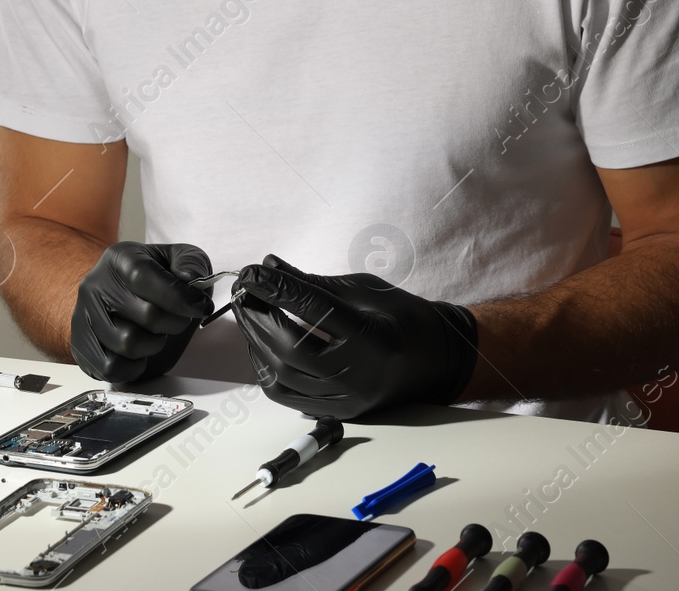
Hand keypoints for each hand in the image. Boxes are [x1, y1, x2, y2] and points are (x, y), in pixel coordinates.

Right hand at [69, 242, 213, 383]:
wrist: (120, 297)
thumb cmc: (153, 281)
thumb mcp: (178, 260)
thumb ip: (191, 263)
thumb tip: (190, 280)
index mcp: (119, 259)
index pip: (144, 276)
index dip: (178, 297)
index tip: (201, 307)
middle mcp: (95, 285)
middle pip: (146, 315)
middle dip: (174, 322)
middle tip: (177, 319)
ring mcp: (83, 316)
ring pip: (128, 344)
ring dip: (153, 345)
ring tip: (154, 333)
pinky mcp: (80, 345)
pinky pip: (111, 367)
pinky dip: (132, 367)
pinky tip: (138, 353)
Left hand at [232, 254, 478, 418]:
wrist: (434, 361)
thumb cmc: (403, 318)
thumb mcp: (366, 289)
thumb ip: (316, 281)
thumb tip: (270, 266)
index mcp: (372, 338)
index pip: (314, 310)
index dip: (278, 288)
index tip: (252, 272)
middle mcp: (358, 374)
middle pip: (291, 348)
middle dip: (259, 317)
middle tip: (244, 292)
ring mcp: (346, 399)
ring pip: (283, 376)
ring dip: (256, 342)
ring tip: (249, 314)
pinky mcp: (337, 411)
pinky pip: (287, 396)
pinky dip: (266, 369)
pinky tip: (260, 345)